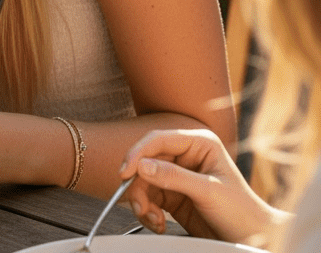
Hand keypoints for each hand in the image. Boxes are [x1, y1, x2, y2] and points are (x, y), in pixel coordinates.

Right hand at [119, 129, 279, 243]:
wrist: (252, 239)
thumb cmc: (242, 212)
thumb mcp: (208, 191)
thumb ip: (174, 177)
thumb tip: (142, 166)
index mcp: (198, 143)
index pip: (159, 140)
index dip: (138, 153)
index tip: (125, 171)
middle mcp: (185, 155)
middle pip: (146, 161)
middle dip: (139, 185)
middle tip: (139, 205)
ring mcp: (177, 175)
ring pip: (144, 181)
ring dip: (142, 201)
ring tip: (152, 219)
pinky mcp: (172, 195)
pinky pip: (149, 198)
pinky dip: (148, 212)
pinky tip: (158, 223)